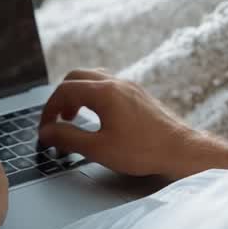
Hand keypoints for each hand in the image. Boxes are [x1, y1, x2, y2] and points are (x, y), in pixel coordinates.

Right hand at [39, 69, 227, 179]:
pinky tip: (98, 117)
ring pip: (93, 78)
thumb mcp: (99, 149)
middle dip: (61, 97)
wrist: (182, 150)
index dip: (48, 110)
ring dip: (78, 94)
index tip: (45, 130)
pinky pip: (108, 85)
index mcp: (104, 92)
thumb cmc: (144, 151)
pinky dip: (94, 96)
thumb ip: (68, 138)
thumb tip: (46, 132)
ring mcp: (130, 86)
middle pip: (76, 77)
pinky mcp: (139, 95)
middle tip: (56, 120)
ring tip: (74, 118)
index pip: (64, 91)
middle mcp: (117, 83)